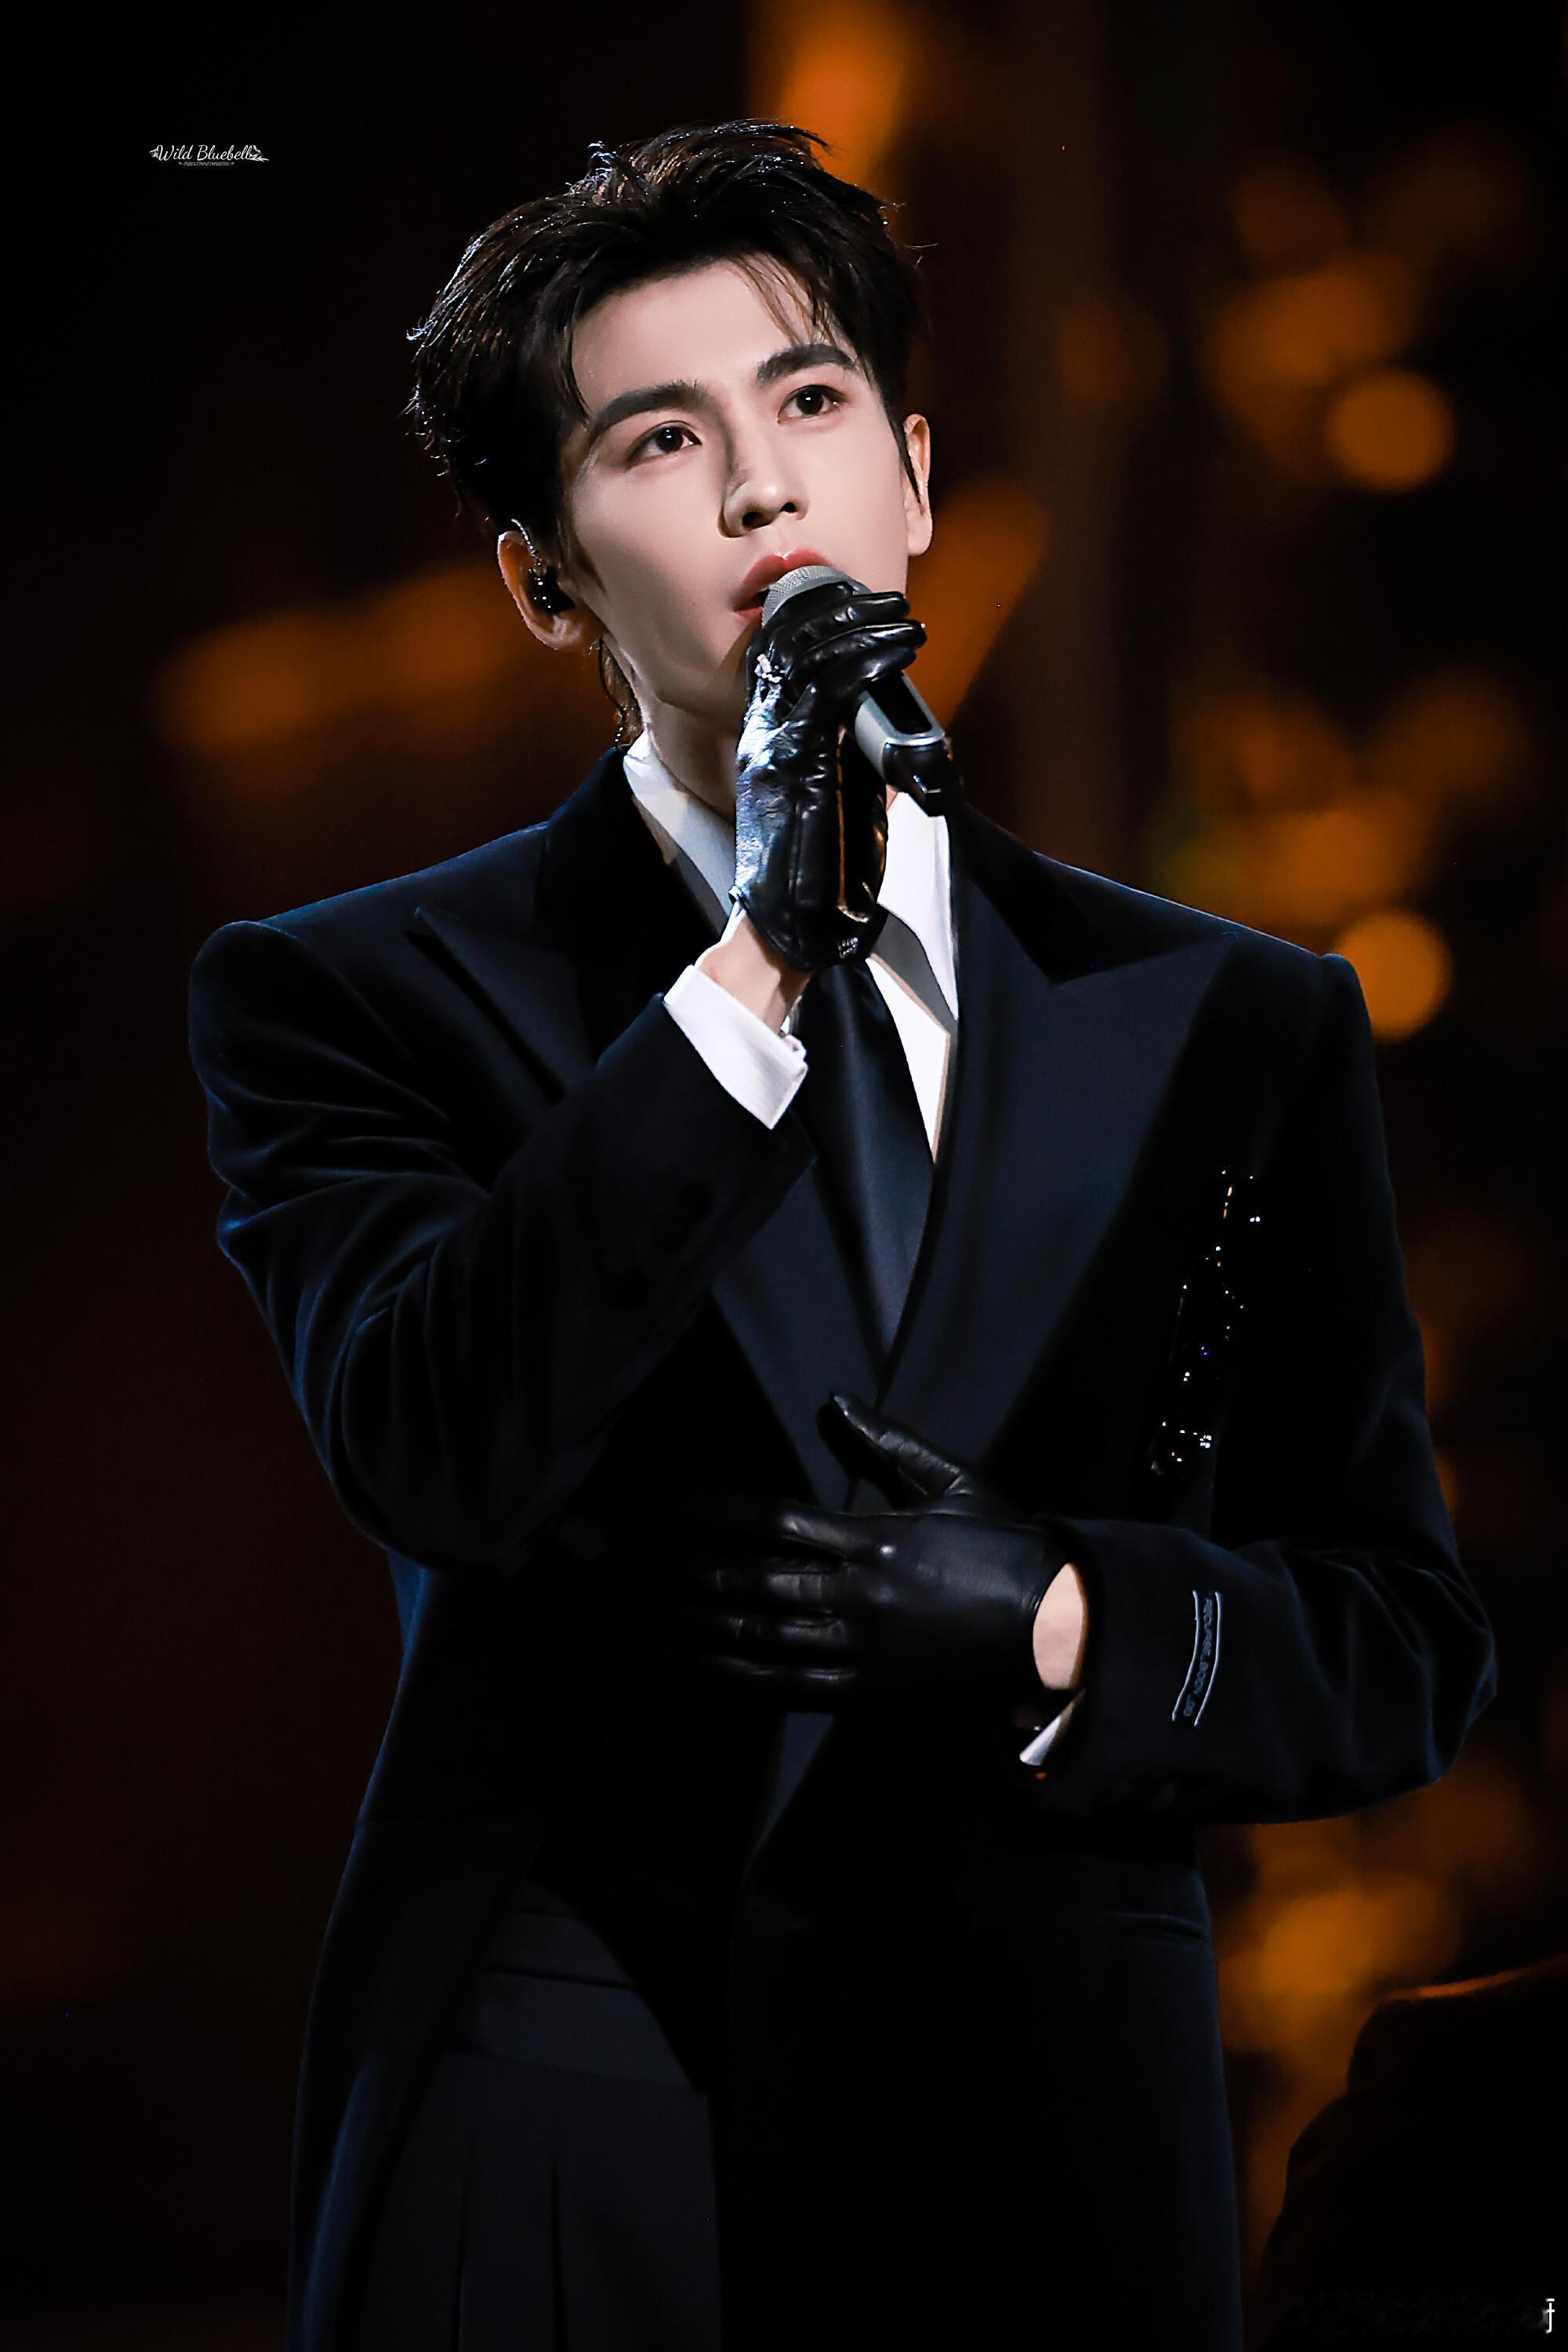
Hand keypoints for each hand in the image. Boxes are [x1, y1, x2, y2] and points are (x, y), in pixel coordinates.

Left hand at [642, 1391, 1075, 1713]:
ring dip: (707, 1621)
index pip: (771, 1521)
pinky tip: (710, 1663)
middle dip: (691, 1570)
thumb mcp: (953, 1482)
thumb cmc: (1009, 1545)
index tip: (672, 1509)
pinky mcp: (872, 1689)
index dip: (713, 1515)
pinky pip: (793, 1686)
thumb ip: (888, 1444)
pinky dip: (744, 1676)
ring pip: (763, 1636)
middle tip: (645, 1562)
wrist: (1060, 1626)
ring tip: (667, 1607)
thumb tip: (834, 1402)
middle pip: (751, 1582)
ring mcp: (862, 1647)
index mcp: (874, 1538)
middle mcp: (858, 1595)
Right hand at [731, 579, 925, 973]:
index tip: (854, 603)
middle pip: (789, 645)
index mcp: (767, 743)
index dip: (812, 621)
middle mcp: (762, 737)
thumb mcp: (834, 803)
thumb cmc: (816, 882)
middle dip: (842, 612)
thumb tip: (896, 739)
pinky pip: (827, 692)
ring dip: (863, 628)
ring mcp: (773, 748)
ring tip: (904, 619)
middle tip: (890, 602)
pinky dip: (866, 661)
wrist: (787, 935)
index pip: (777, 659)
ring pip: (811, 658)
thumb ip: (851, 764)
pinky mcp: (793, 764)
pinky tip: (895, 649)